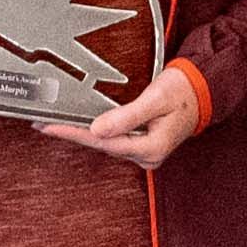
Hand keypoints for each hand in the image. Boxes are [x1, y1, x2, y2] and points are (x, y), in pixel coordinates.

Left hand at [46, 63, 206, 167]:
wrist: (203, 91)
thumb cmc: (183, 91)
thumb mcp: (156, 99)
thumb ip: (126, 116)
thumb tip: (97, 129)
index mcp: (151, 148)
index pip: (103, 142)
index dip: (74, 133)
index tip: (50, 126)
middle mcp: (146, 156)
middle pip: (101, 146)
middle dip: (72, 134)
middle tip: (42, 124)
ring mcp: (144, 152)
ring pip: (105, 144)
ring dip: (80, 134)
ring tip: (53, 125)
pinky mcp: (141, 144)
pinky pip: (112, 140)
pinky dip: (94, 132)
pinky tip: (79, 126)